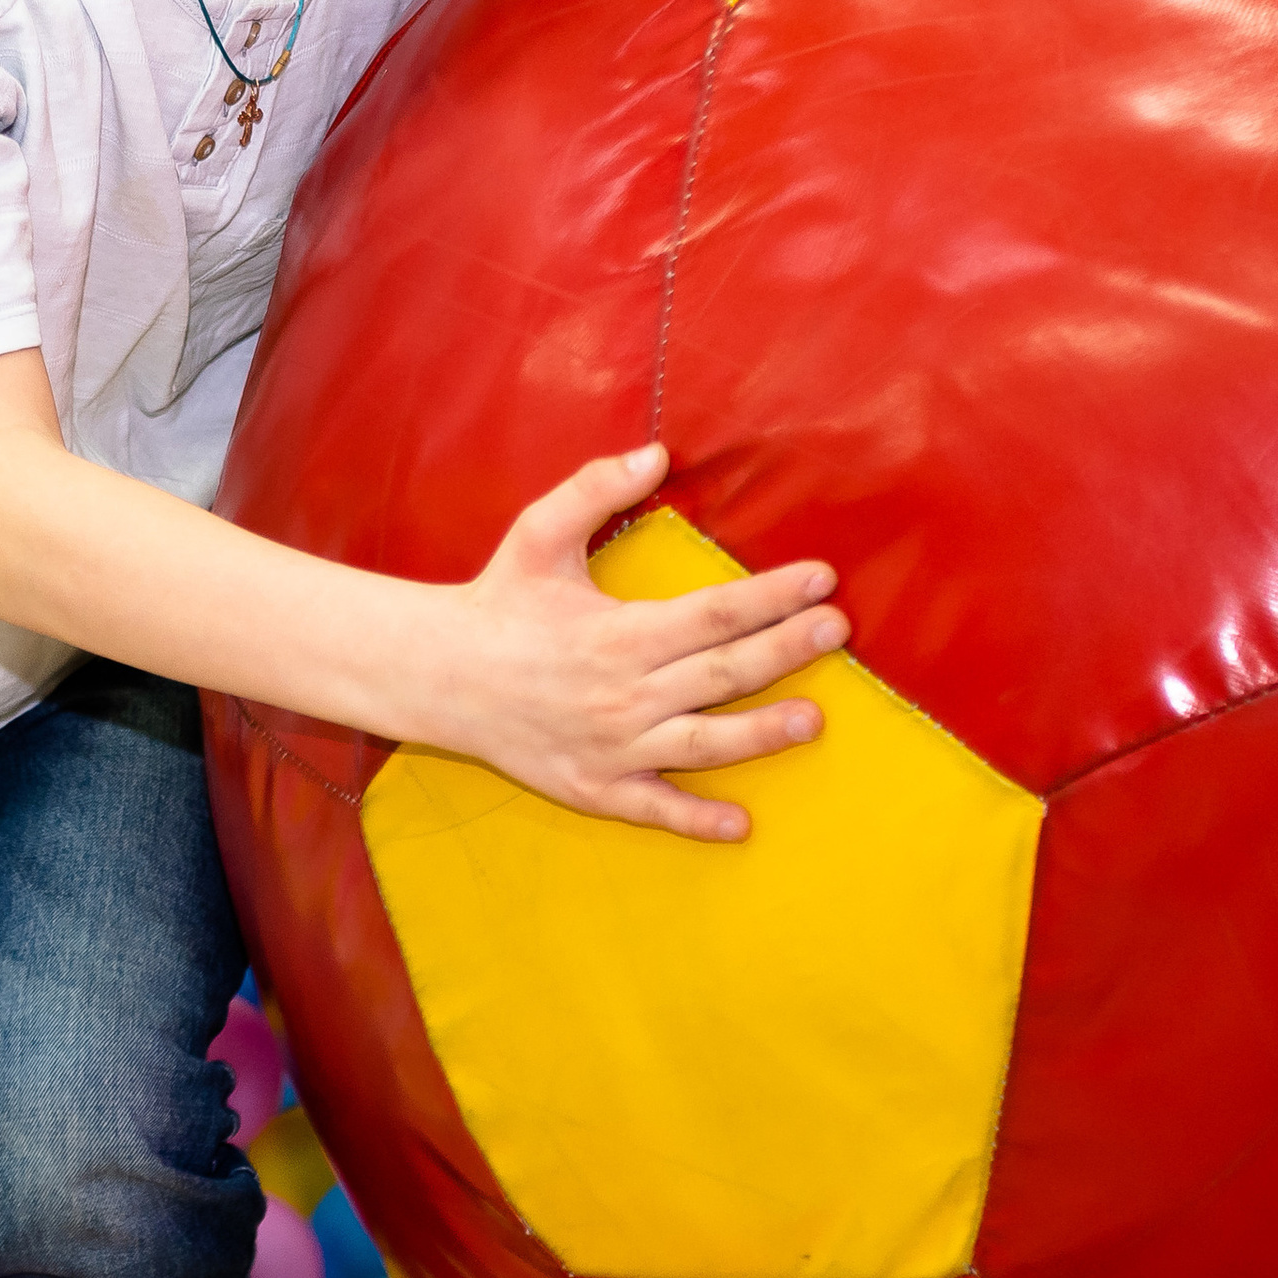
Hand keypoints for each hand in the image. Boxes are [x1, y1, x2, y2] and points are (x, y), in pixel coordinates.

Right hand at [437, 444, 847, 843]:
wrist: (438, 674)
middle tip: (840, 630)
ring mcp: (613, 747)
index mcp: (619, 632)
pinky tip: (741, 824)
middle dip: (788, 649)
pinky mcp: (595, 787)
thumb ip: (596, 488)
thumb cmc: (498, 599)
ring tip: (816, 720)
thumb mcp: (539, 533)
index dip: (774, 594)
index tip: (821, 578)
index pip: (716, 612)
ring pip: (705, 743)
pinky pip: (656, 808)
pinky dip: (697, 819)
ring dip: (764, 733)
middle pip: (725, 672)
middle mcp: (625, 693)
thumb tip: (658, 453)